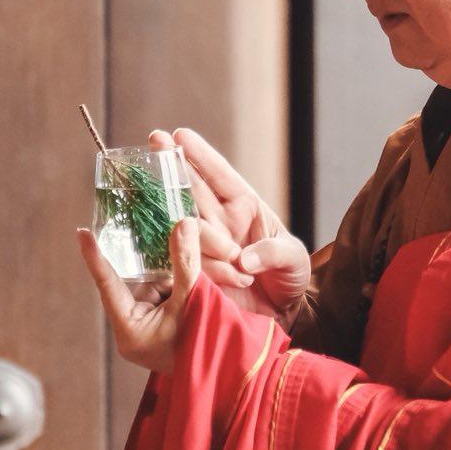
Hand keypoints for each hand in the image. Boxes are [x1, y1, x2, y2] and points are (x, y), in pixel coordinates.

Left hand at [78, 217, 200, 370]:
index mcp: (129, 329)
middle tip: (161, 248)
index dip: (95, 257)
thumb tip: (183, 223)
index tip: (82, 232)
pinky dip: (177, 286)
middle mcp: (131, 328)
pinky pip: (164, 294)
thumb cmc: (204, 343)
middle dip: (154, 266)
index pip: (107, 284)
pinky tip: (193, 289)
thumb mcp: (194, 301)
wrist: (224, 374)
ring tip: (189, 285)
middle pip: (136, 283)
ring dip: (171, 278)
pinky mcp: (159, 324)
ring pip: (153, 286)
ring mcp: (145, 327)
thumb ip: (186, 263)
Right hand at [152, 127, 310, 321]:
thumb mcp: (294, 259)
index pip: (220, 176)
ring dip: (204, 239)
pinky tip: (213, 271)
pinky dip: (198, 266)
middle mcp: (220, 221)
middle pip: (191, 189)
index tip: (179, 134)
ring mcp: (205, 245)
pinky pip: (185, 262)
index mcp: (245, 207)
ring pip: (186, 227)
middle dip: (173, 165)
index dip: (200, 155)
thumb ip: (274, 253)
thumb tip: (245, 258)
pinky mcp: (194, 271)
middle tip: (155, 141)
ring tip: (237, 260)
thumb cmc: (292, 277)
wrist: (283, 315)